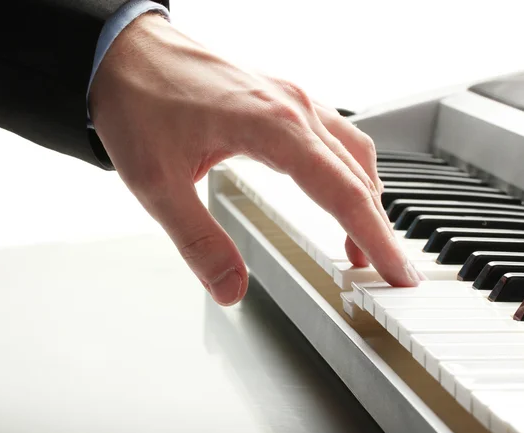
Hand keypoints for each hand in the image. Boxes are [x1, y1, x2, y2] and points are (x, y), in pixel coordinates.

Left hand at [88, 13, 421, 305]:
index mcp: (273, 127)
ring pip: (352, 152)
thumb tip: (231, 288)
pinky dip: (346, 171)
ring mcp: (289, 97)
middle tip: (390, 271)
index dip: (377, 238)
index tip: (400, 273)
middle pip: (358, 175)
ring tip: (362, 242)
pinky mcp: (278, 97)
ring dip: (365, 198)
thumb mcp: (158, 185)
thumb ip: (199, 242)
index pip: (344, 192)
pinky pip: (332, 135)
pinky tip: (336, 190)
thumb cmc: (138, 104)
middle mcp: (293, 107)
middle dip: (380, 226)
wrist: (123, 52)